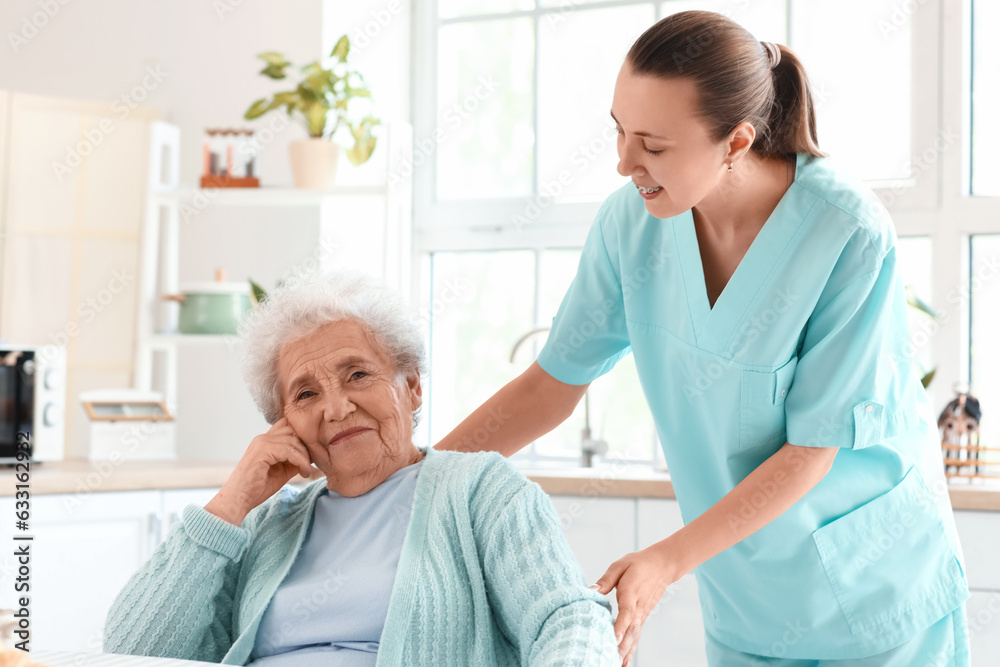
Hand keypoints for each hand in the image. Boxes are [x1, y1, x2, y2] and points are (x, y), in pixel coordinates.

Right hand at [204, 417, 313, 525]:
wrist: (238, 500)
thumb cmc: (257, 488)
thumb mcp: (282, 472)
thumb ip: (294, 461)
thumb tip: (312, 457)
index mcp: (265, 441)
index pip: (288, 426)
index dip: (301, 438)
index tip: (309, 456)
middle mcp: (263, 438)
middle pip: (293, 429)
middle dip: (305, 445)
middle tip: (310, 463)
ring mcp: (261, 442)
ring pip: (293, 439)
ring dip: (305, 455)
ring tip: (306, 470)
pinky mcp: (262, 450)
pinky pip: (288, 450)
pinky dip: (300, 460)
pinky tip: (304, 472)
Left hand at [592, 542, 680, 666]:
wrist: (662, 566)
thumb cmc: (638, 564)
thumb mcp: (620, 565)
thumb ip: (605, 580)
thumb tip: (591, 591)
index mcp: (631, 591)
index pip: (627, 611)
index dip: (621, 625)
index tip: (615, 638)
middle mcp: (638, 607)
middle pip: (631, 629)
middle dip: (622, 646)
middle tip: (613, 660)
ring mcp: (642, 614)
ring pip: (634, 636)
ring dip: (626, 651)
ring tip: (617, 664)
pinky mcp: (642, 618)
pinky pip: (636, 635)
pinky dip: (631, 649)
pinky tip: (624, 661)